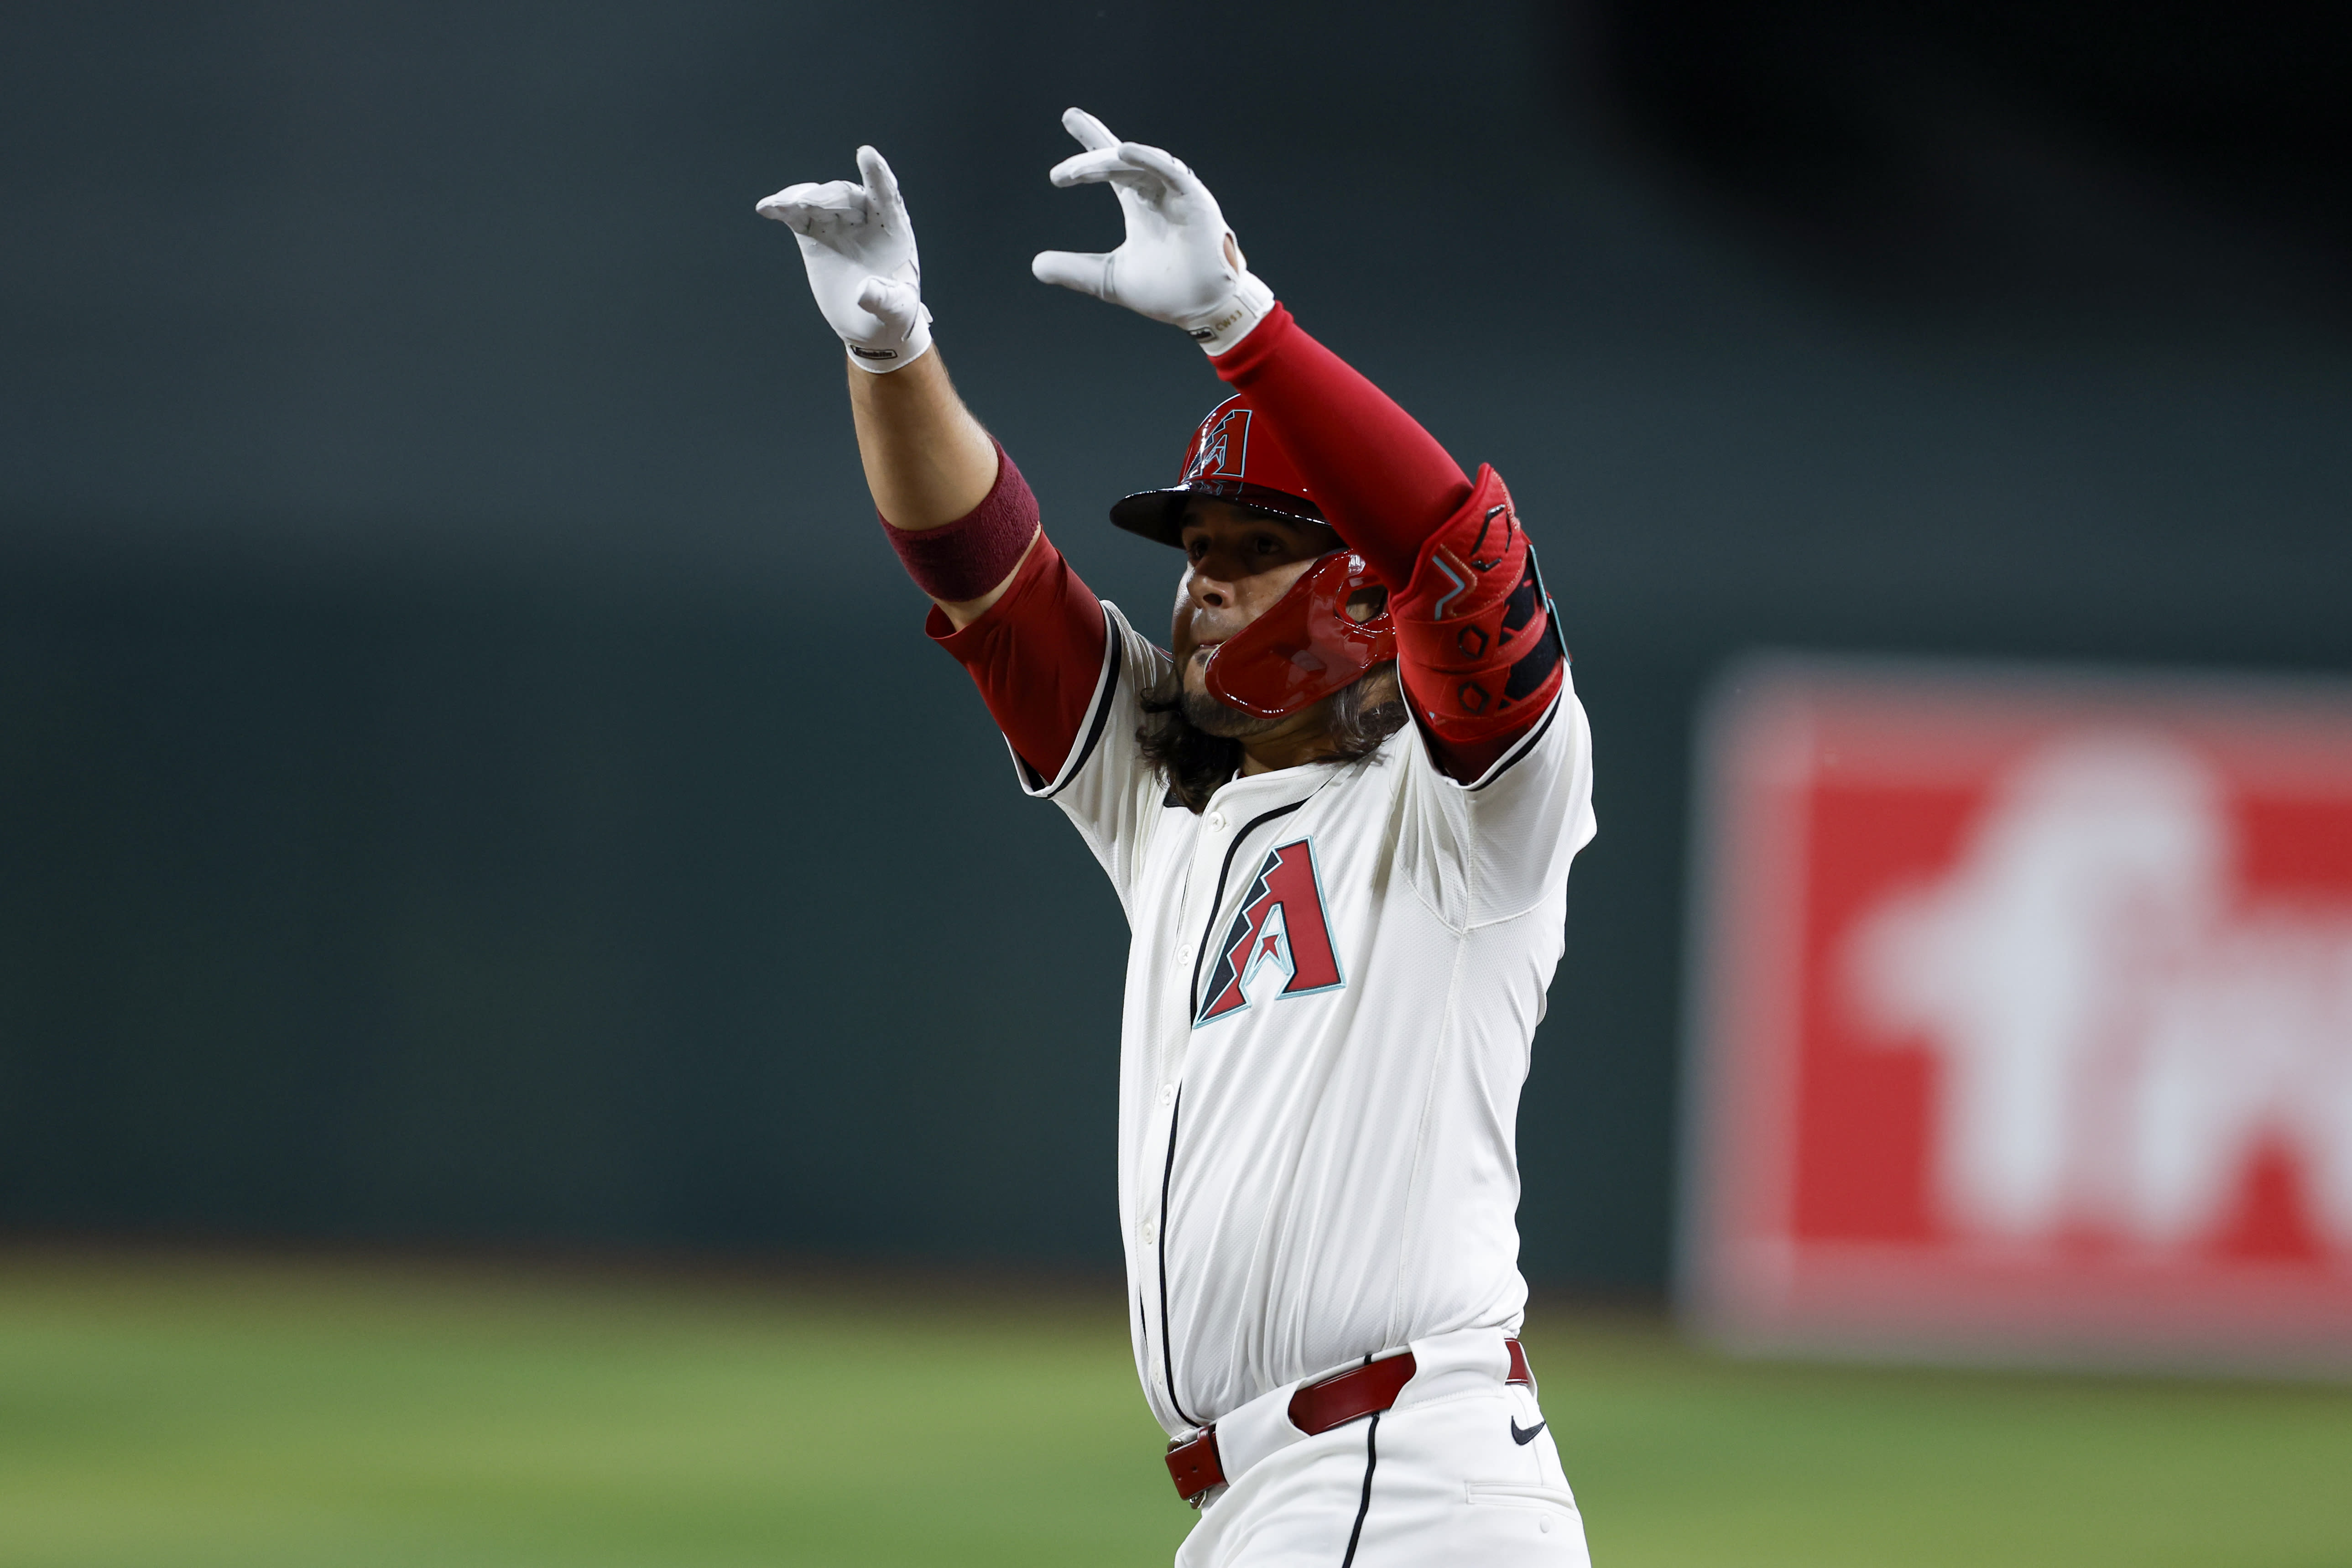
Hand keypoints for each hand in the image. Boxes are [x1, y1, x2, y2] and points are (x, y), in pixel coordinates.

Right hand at [756, 145, 933, 372]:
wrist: (869, 324)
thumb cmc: (892, 314)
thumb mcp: (897, 312)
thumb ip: (886, 299)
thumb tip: (863, 291)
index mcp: (893, 230)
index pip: (887, 196)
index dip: (877, 175)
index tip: (866, 154)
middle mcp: (865, 219)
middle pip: (846, 196)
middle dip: (826, 196)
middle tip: (805, 204)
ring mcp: (837, 224)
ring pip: (818, 200)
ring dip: (800, 199)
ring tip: (782, 206)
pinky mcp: (814, 234)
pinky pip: (797, 216)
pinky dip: (782, 209)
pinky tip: (766, 208)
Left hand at [1031, 108, 1272, 354]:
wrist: (1202, 310)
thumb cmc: (1166, 291)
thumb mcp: (1107, 279)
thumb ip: (1074, 270)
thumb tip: (1035, 265)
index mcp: (1139, 201)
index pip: (1111, 164)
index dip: (1092, 140)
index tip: (1070, 118)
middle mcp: (1157, 190)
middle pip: (1119, 160)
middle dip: (1088, 160)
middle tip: (1060, 175)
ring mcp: (1178, 192)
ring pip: (1138, 164)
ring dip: (1107, 164)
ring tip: (1078, 171)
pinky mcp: (1196, 200)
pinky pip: (1171, 171)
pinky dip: (1148, 158)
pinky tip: (1124, 150)